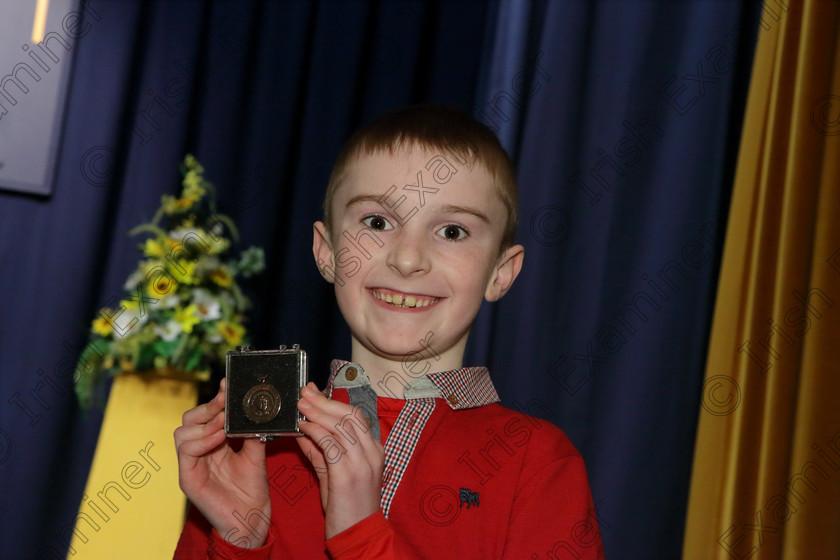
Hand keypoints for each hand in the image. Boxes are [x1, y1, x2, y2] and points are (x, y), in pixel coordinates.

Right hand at [174, 378, 270, 547]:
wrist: (251, 518)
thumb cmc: (252, 488)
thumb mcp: (255, 452)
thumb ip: (251, 430)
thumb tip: (258, 407)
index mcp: (212, 442)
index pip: (205, 413)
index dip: (215, 399)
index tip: (229, 385)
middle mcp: (198, 450)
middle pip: (189, 418)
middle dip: (208, 406)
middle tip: (226, 401)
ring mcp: (191, 464)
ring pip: (182, 432)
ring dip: (204, 423)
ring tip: (224, 423)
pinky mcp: (187, 478)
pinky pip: (185, 452)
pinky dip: (201, 440)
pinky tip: (218, 438)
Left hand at [296, 382, 383, 538]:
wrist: (358, 534)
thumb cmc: (348, 506)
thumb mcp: (335, 473)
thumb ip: (320, 451)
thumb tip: (304, 430)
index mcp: (374, 450)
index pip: (355, 416)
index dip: (332, 401)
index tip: (313, 392)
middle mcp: (371, 452)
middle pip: (348, 415)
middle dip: (323, 401)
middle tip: (303, 393)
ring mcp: (362, 463)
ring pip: (340, 426)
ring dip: (317, 413)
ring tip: (300, 406)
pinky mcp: (348, 474)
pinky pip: (330, 444)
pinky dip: (315, 432)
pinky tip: (303, 428)